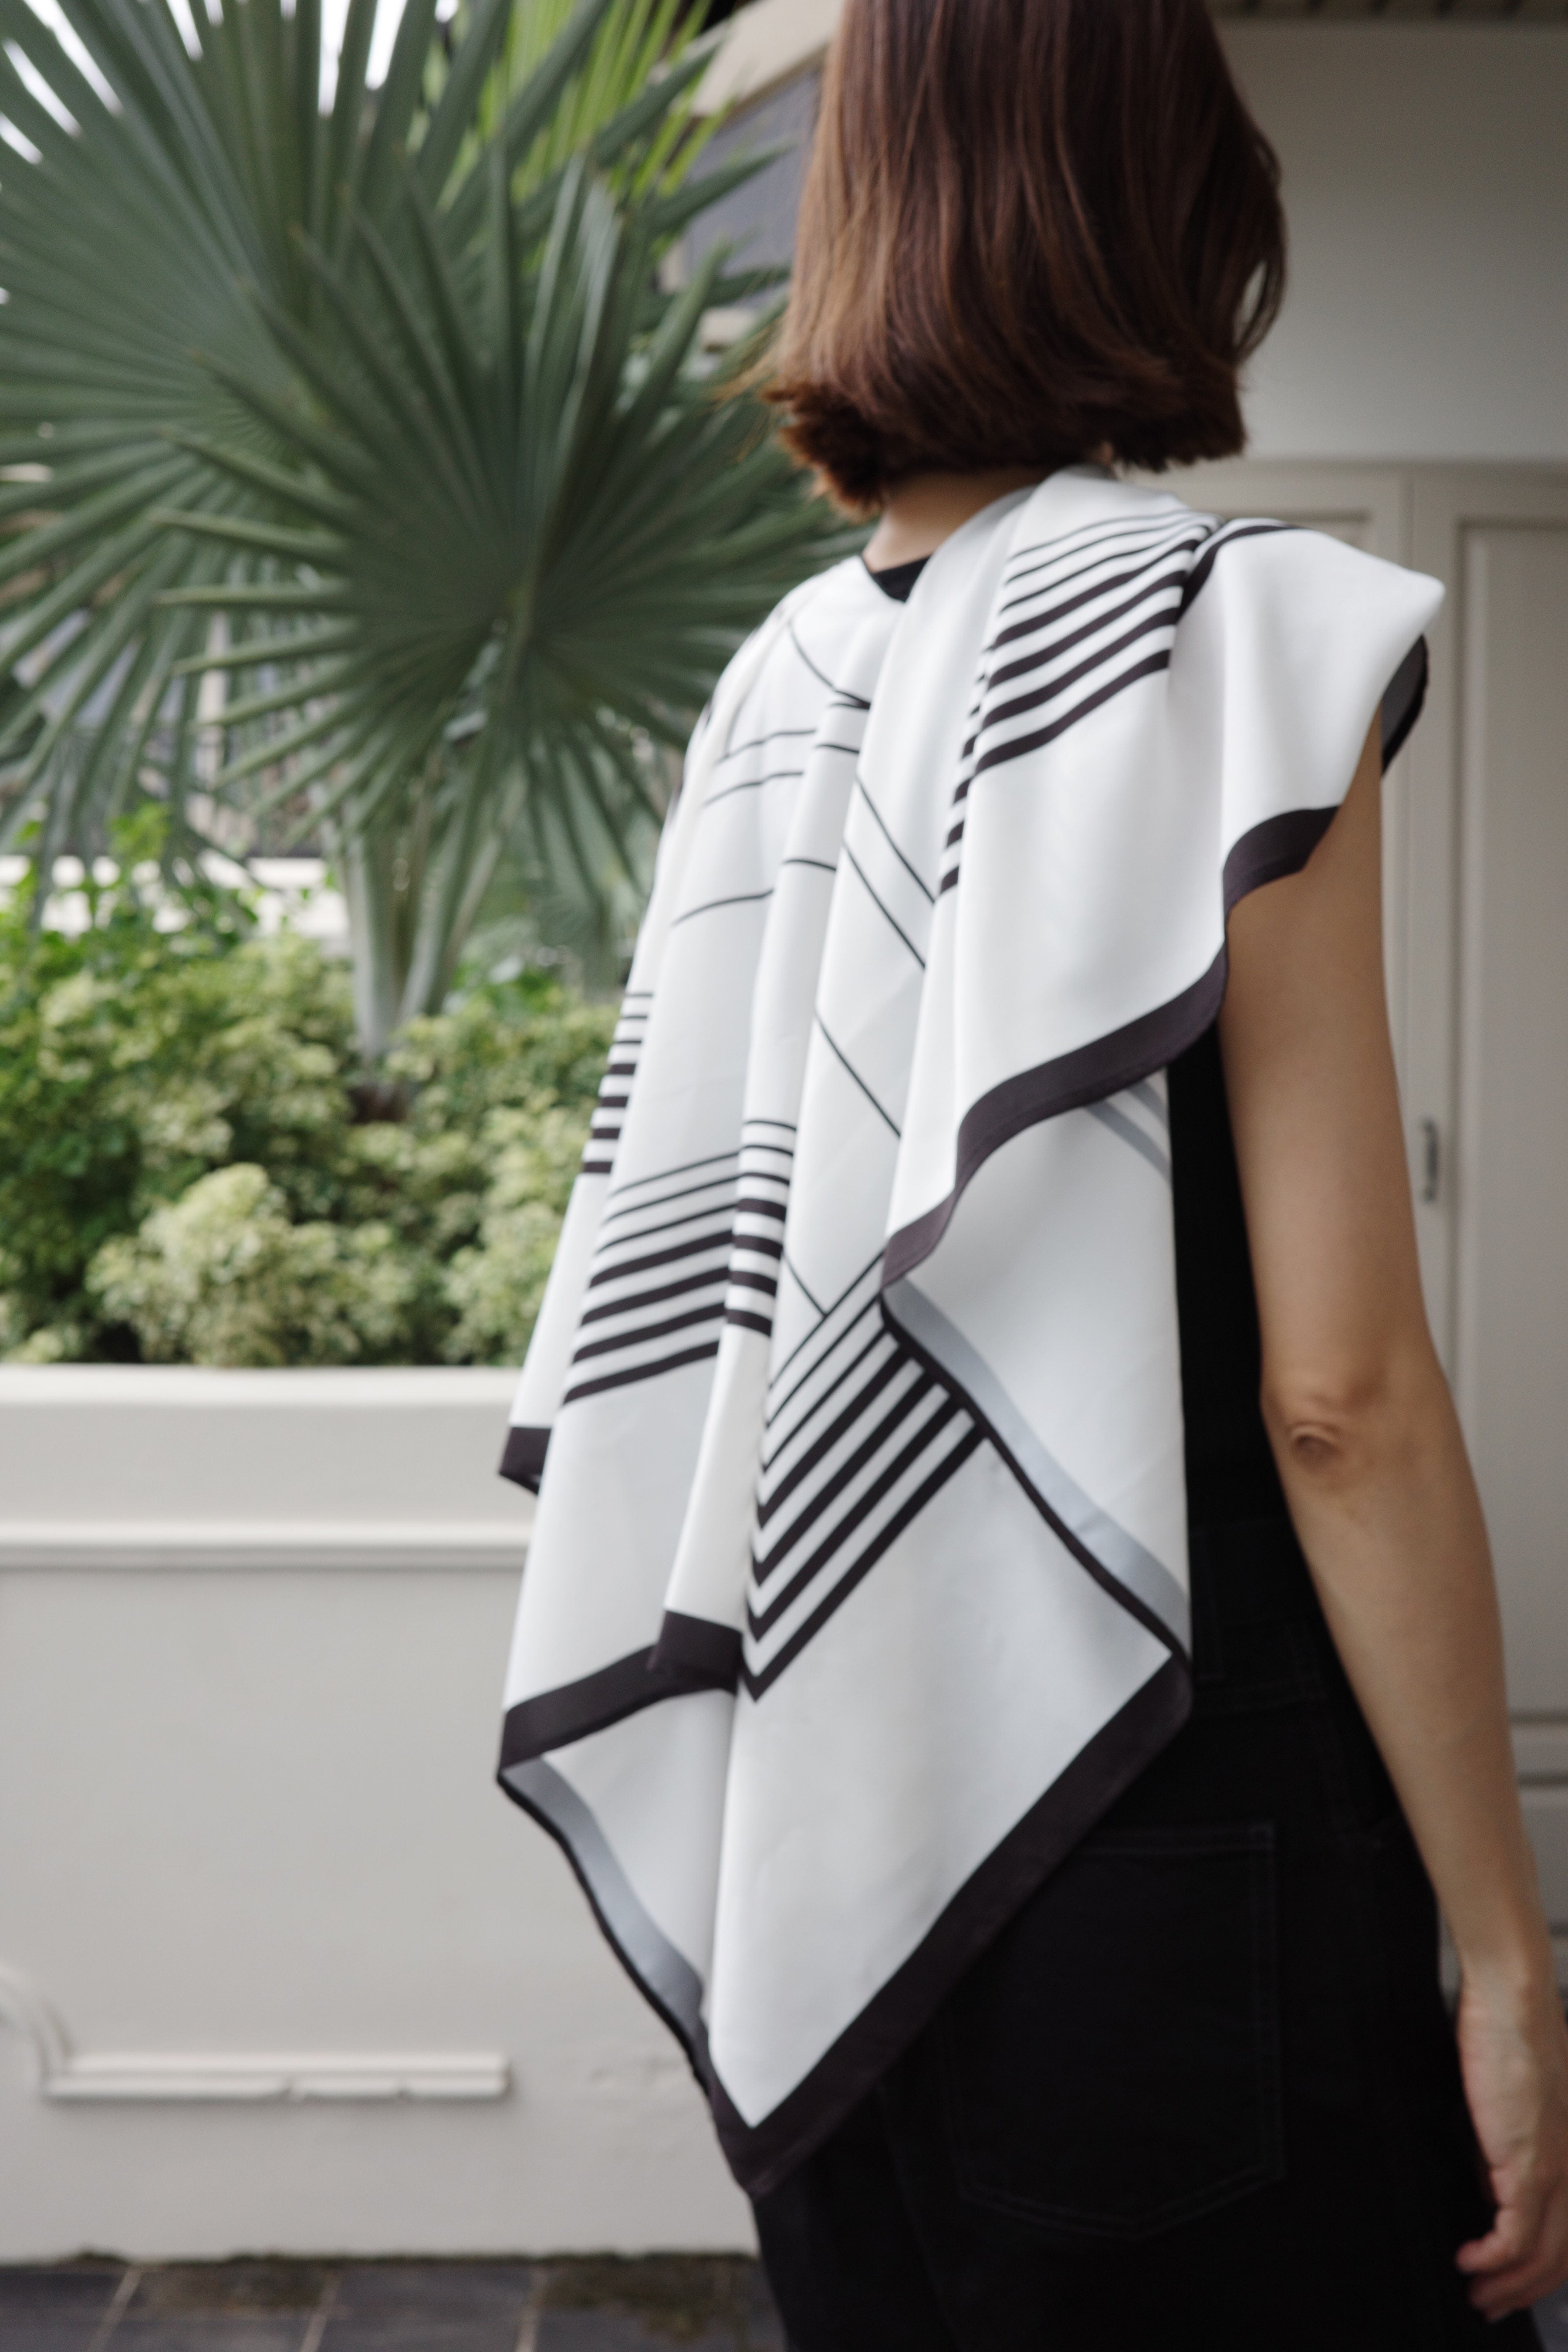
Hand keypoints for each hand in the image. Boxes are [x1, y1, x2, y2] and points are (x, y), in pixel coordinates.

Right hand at [1454, 1964, 1567, 2318]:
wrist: (1512, 2000)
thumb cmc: (1504, 2037)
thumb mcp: (1505, 2109)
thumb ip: (1501, 2153)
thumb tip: (1490, 2192)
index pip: (1567, 2237)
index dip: (1539, 2272)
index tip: (1505, 2286)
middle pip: (1560, 2258)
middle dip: (1524, 2292)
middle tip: (1488, 2308)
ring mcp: (1556, 2169)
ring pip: (1544, 2256)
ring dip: (1507, 2285)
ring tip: (1475, 2296)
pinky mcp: (1529, 2163)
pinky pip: (1516, 2233)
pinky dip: (1492, 2257)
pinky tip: (1467, 2260)